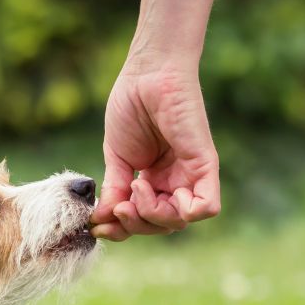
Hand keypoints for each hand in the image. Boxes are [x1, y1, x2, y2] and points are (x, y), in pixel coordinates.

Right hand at [90, 61, 220, 240]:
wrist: (146, 74)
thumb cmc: (131, 106)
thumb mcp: (116, 157)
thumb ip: (114, 190)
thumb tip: (101, 221)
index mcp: (154, 181)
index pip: (143, 220)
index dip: (121, 229)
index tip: (97, 224)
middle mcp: (174, 182)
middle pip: (160, 226)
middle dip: (135, 225)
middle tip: (120, 206)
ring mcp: (190, 175)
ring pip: (179, 221)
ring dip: (151, 215)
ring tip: (136, 186)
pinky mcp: (205, 165)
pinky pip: (207, 207)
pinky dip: (184, 212)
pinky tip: (157, 190)